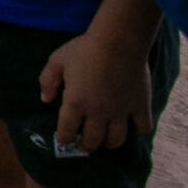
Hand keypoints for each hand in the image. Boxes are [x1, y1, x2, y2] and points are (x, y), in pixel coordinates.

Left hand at [41, 26, 156, 154]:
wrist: (118, 41)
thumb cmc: (85, 49)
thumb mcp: (57, 60)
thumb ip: (48, 81)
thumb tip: (45, 100)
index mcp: (76, 103)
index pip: (67, 130)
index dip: (64, 138)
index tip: (64, 141)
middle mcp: (98, 113)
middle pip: (92, 140)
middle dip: (87, 146)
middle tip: (86, 145)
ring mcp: (121, 112)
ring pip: (116, 140)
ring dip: (110, 143)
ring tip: (107, 141)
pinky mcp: (140, 106)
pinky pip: (143, 127)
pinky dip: (140, 129)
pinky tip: (135, 126)